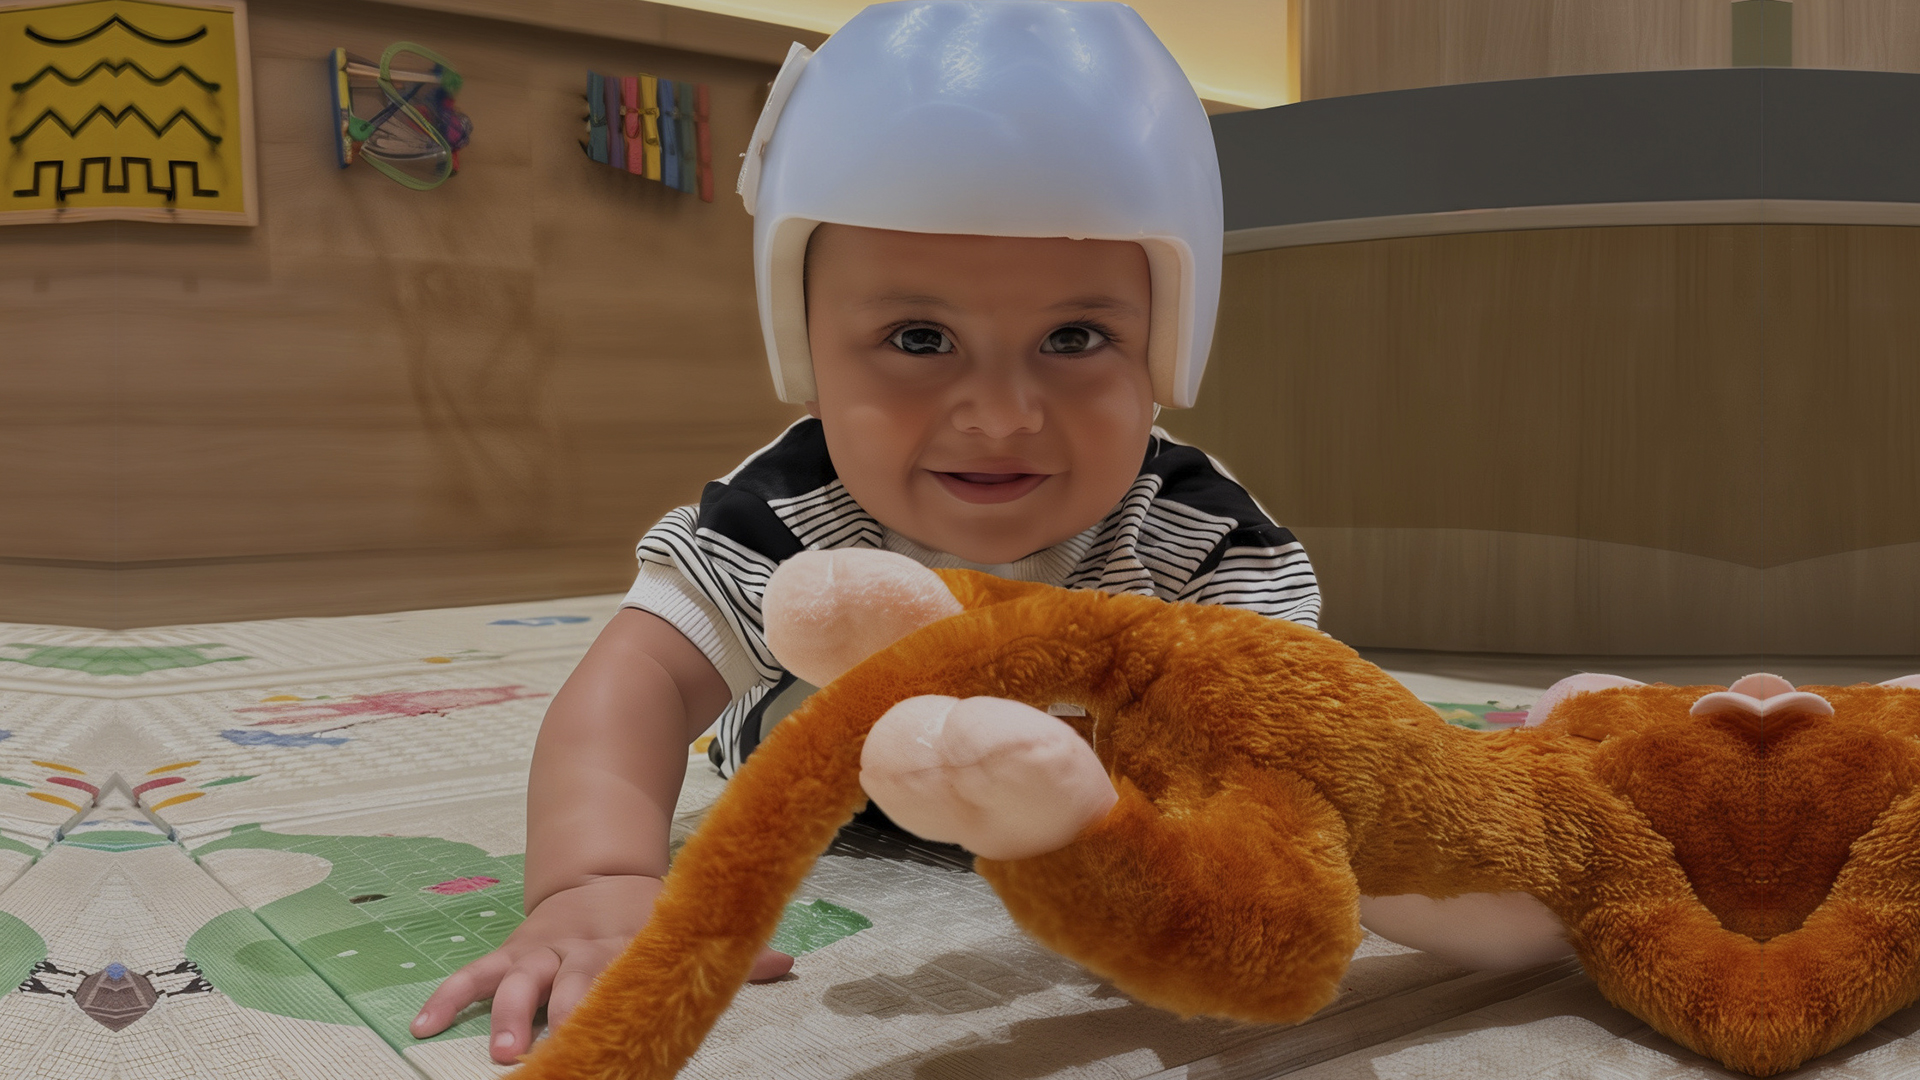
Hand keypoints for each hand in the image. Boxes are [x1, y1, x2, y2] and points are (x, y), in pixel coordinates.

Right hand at [409, 874, 793, 1063]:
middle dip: (564, 1023)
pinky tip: (422, 1026)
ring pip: (520, 983)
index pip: (631, 982)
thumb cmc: (647, 917)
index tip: (627, 1049)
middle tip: (556, 1057)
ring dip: (509, 1017)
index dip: (627, 1014)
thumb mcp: (685, 925)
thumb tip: (785, 963)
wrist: (597, 871)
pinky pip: (473, 974)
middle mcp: (583, 949)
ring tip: (502, 1052)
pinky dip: (447, 997)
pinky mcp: (511, 951)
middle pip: (572, 988)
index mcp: (632, 946)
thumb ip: (732, 954)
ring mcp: (542, 950)